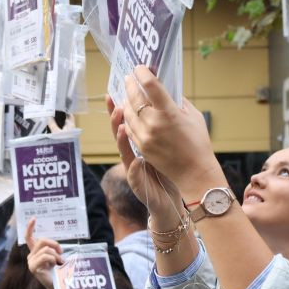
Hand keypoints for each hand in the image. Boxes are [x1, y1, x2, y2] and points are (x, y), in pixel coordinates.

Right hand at [23, 218, 62, 288]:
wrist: (58, 285)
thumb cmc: (58, 271)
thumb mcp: (56, 257)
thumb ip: (53, 249)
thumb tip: (57, 245)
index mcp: (35, 252)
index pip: (29, 237)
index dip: (30, 227)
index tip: (34, 218)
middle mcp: (31, 256)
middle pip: (42, 240)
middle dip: (54, 244)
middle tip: (61, 252)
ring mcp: (31, 262)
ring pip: (46, 249)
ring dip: (56, 255)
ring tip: (60, 262)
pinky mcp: (33, 267)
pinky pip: (45, 256)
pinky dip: (53, 259)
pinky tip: (55, 265)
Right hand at [107, 97, 186, 226]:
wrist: (173, 197)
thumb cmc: (170, 168)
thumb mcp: (166, 143)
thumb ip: (162, 126)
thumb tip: (166, 101)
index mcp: (140, 141)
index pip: (128, 120)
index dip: (121, 107)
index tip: (117, 92)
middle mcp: (132, 152)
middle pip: (119, 132)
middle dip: (116, 118)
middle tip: (116, 103)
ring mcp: (134, 168)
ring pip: (124, 151)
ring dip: (121, 139)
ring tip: (121, 125)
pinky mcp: (138, 184)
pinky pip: (134, 175)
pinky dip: (134, 168)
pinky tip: (136, 161)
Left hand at [115, 66, 223, 197]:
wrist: (194, 171)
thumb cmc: (198, 142)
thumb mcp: (194, 116)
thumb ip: (179, 102)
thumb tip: (167, 90)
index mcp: (169, 112)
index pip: (150, 85)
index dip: (142, 73)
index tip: (140, 68)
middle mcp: (154, 122)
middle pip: (134, 97)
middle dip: (130, 84)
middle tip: (129, 77)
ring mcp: (145, 135)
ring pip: (127, 113)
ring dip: (126, 101)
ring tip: (128, 95)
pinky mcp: (141, 146)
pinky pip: (129, 128)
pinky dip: (127, 118)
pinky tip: (129, 113)